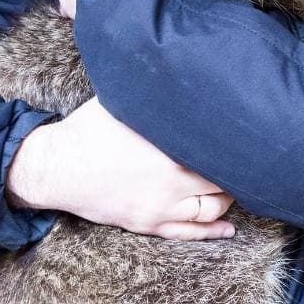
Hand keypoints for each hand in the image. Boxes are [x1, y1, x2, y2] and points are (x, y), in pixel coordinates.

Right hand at [6, 98, 235, 240]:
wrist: (57, 166)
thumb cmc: (89, 129)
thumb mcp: (122, 100)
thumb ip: (154, 94)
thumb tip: (174, 69)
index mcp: (170, 148)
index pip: (216, 150)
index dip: (234, 146)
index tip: (246, 138)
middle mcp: (172, 181)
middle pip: (221, 182)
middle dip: (235, 173)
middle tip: (244, 162)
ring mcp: (160, 206)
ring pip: (210, 210)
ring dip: (227, 200)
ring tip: (235, 187)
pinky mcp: (148, 223)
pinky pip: (188, 234)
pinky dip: (213, 231)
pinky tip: (228, 227)